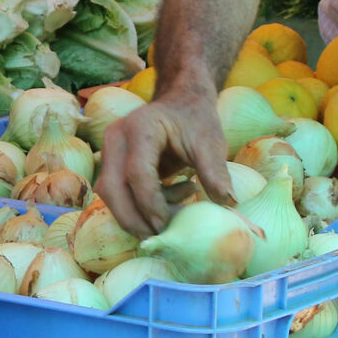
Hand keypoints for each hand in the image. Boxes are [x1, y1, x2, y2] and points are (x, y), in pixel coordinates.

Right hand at [96, 86, 234, 235]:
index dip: (150, 203)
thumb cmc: (196, 120)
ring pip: (109, 194)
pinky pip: (117, 193)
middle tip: (159, 236)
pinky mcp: (111, 164)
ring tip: (170, 216)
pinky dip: (138, 206)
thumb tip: (228, 202)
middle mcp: (116, 138)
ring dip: (134, 215)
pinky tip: (168, 201)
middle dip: (133, 218)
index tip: (168, 225)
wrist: (181, 102)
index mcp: (140, 128)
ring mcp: (109, 151)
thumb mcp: (210, 142)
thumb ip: (215, 171)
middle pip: (112, 188)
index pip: (137, 173)